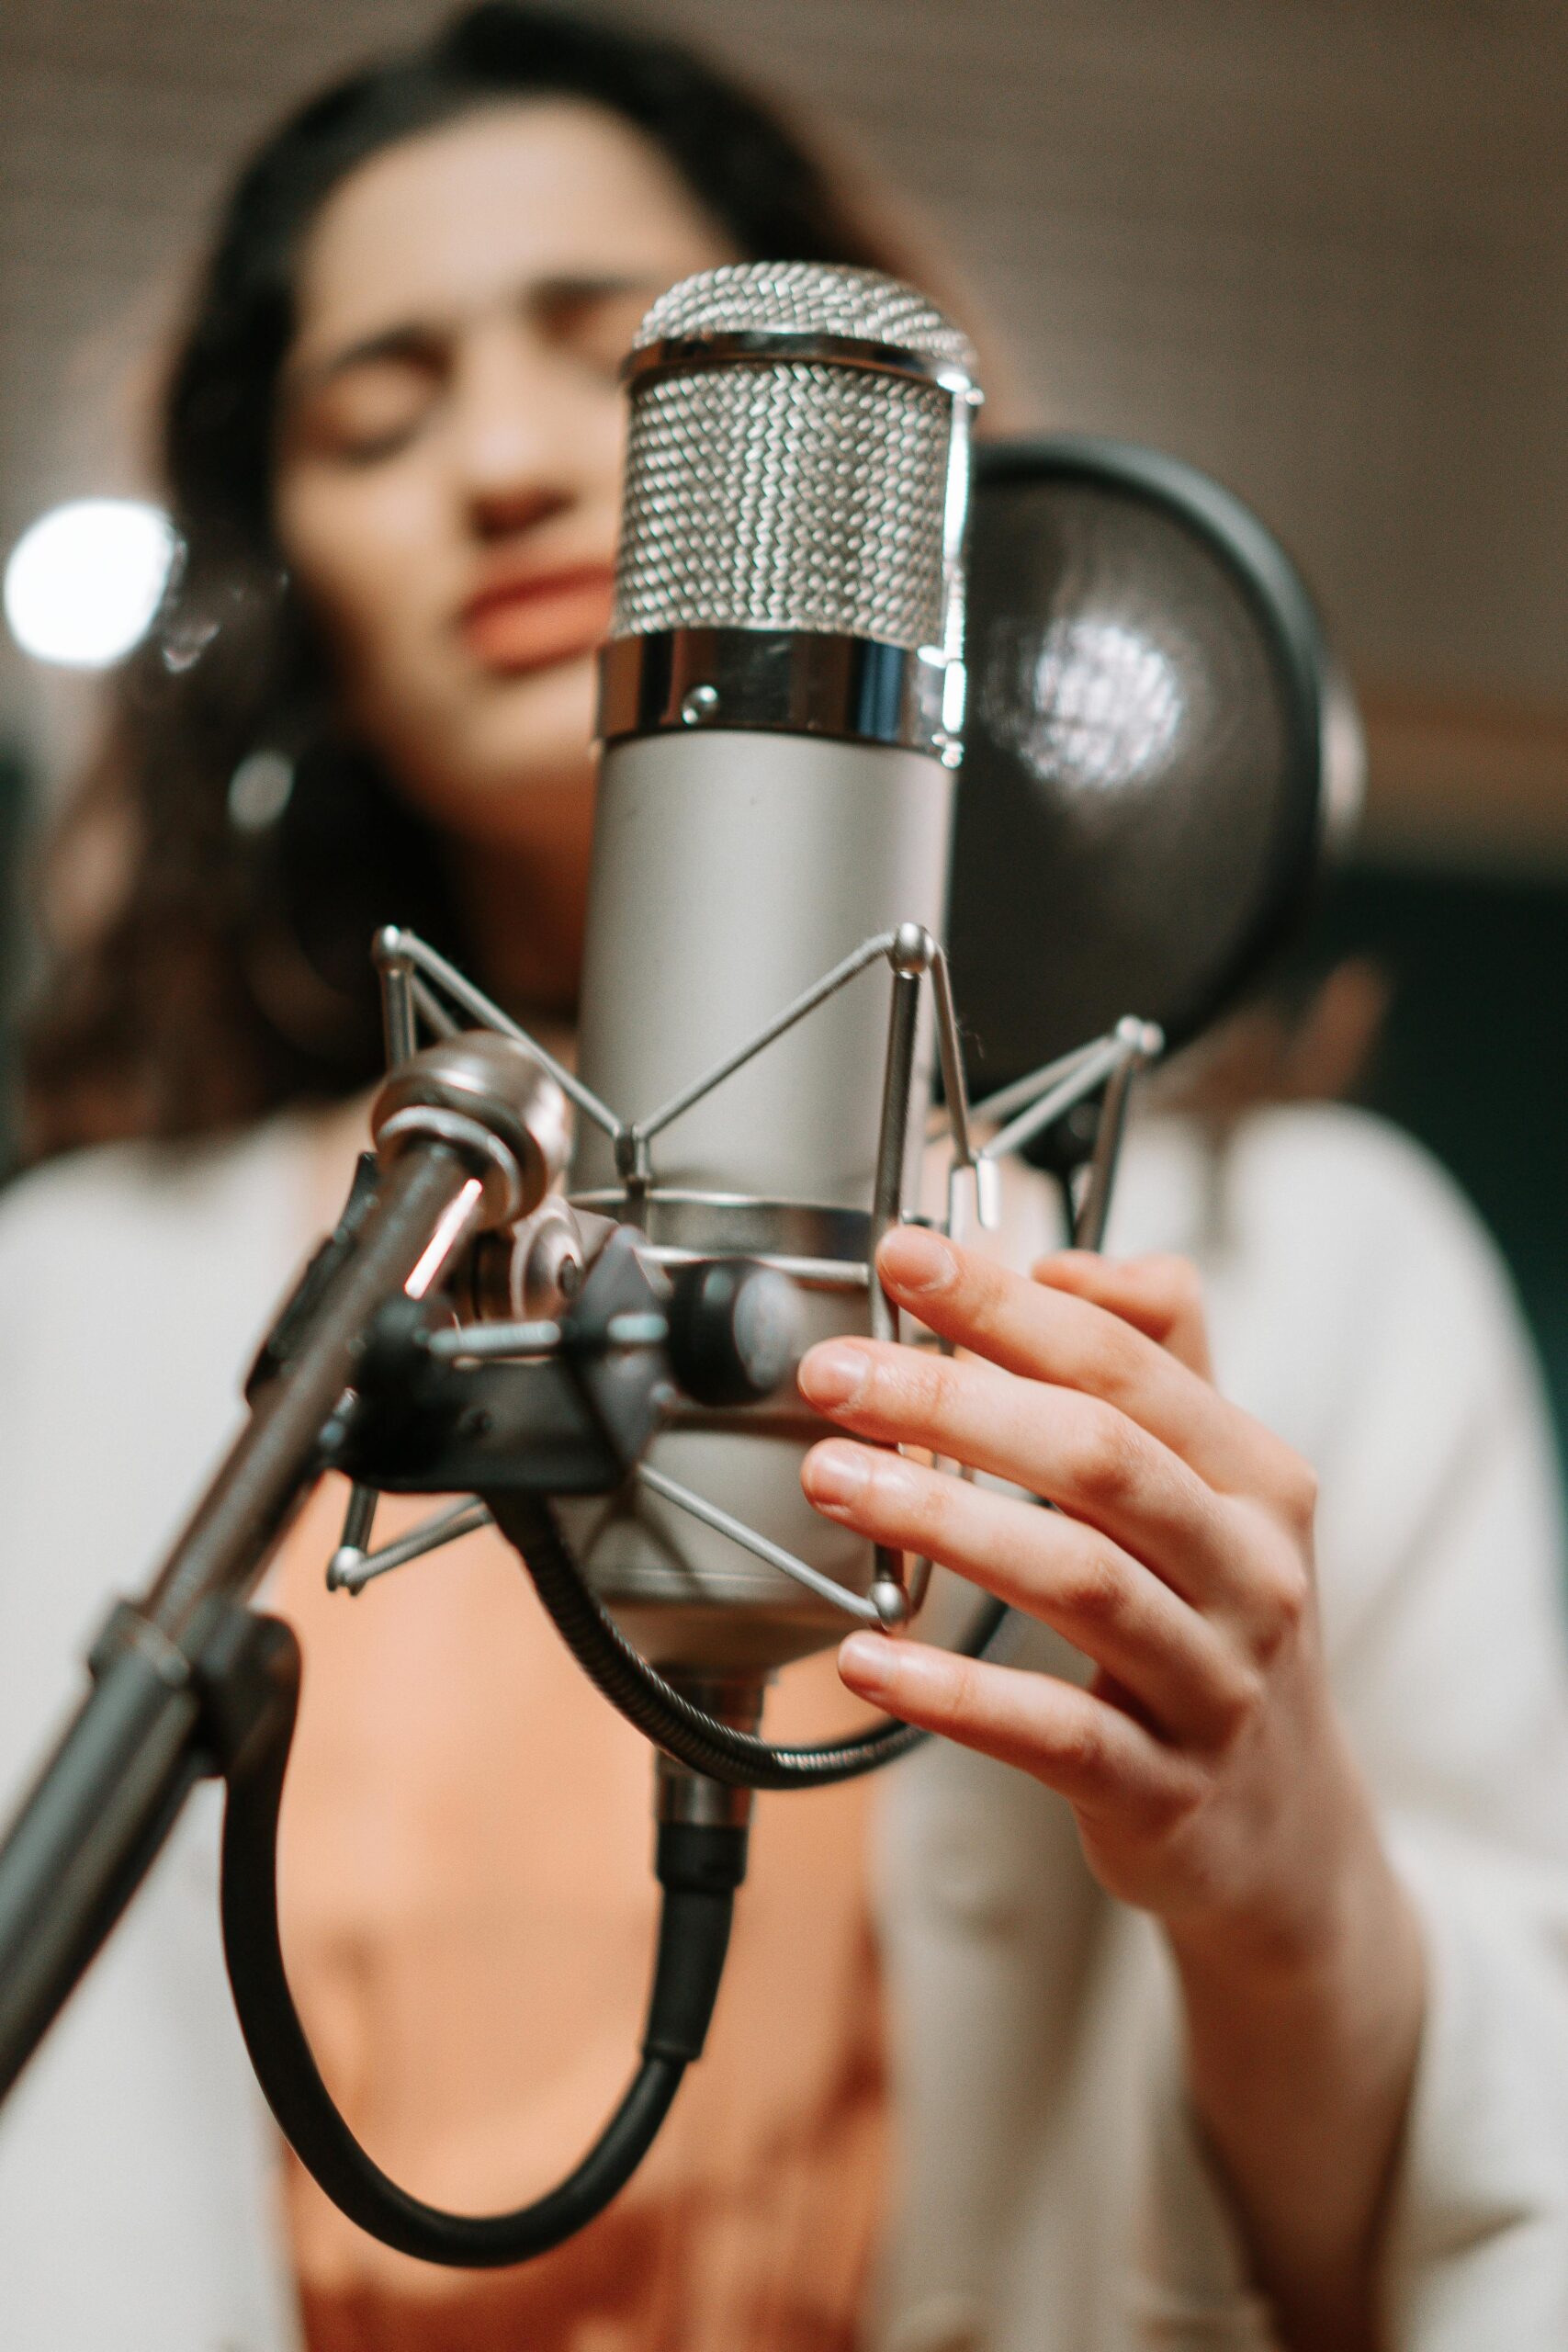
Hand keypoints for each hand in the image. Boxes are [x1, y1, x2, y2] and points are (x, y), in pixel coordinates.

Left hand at [798, 1222, 1422, 2346]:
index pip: (1127, 1356)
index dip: (1007, 1301)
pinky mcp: (1165, 1792)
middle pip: (1099, 1455)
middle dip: (952, 1398)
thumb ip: (1150, 1364)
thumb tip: (1053, 1262)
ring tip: (830, 1479)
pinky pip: (1053, 1733)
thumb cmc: (1216, 1631)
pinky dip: (953, 1692)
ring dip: (940, 1517)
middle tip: (834, 1374)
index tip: (903, 1258)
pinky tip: (865, 1658)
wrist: (1288, 1838)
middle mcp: (1253, 1571)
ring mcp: (1216, 1686)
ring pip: (1079, 1580)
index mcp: (1257, 1478)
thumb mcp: (1217, 1493)